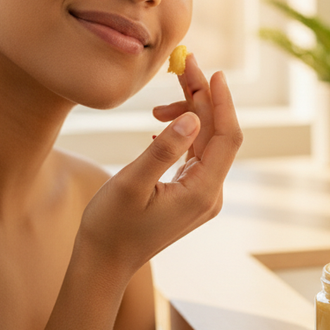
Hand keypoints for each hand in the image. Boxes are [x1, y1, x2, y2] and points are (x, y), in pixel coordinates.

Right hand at [78, 66, 241, 271]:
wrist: (103, 264)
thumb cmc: (110, 227)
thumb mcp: (131, 184)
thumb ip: (163, 151)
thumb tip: (193, 118)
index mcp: (202, 192)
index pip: (226, 136)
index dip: (222, 100)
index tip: (212, 70)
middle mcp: (210, 194)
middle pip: (217, 135)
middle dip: (202, 98)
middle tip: (182, 64)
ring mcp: (201, 196)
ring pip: (205, 143)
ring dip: (188, 115)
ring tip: (156, 106)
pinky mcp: (190, 195)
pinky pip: (194, 156)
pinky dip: (181, 135)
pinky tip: (157, 128)